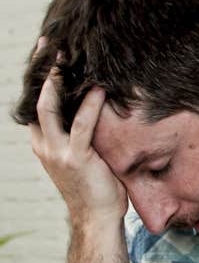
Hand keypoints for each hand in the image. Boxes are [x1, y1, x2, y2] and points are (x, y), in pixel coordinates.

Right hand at [30, 50, 126, 225]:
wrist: (97, 218)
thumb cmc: (96, 188)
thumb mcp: (83, 157)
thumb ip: (82, 135)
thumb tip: (98, 110)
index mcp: (43, 144)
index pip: (35, 104)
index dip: (37, 79)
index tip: (45, 56)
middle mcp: (44, 145)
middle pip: (34, 98)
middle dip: (39, 70)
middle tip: (47, 44)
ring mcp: (57, 151)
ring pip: (49, 106)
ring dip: (56, 79)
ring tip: (66, 56)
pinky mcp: (76, 157)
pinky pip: (82, 124)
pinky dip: (91, 104)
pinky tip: (100, 88)